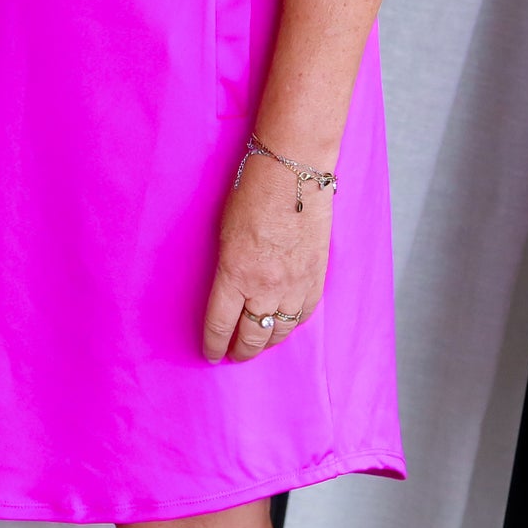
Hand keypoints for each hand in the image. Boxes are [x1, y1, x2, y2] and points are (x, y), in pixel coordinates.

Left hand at [201, 147, 331, 362]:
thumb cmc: (252, 192)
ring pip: (281, 331)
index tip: (211, 353)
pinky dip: (293, 324)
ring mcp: (295, 285)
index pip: (221, 323)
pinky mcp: (317, 278)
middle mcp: (265, 287)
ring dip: (267, 342)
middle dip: (240, 350)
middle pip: (252, 335)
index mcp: (235, 273)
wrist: (293, 172)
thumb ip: (226, 267)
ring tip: (258, 346)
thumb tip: (227, 291)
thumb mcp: (224, 232)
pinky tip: (285, 325)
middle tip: (233, 355)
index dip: (214, 343)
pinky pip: (304, 315)